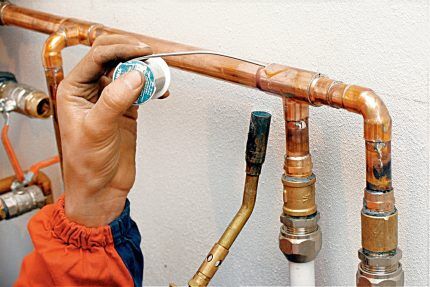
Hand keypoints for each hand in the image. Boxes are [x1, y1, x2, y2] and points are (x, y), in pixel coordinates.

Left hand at [57, 34, 151, 226]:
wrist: (101, 188)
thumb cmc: (86, 164)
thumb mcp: (97, 129)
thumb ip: (115, 100)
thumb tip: (135, 75)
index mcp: (74, 89)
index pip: (97, 56)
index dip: (120, 49)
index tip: (142, 51)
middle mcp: (91, 91)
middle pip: (113, 58)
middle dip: (133, 55)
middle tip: (152, 59)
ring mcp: (110, 99)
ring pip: (129, 73)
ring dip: (145, 71)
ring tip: (159, 75)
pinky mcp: (126, 110)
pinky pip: (141, 90)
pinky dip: (153, 88)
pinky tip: (161, 92)